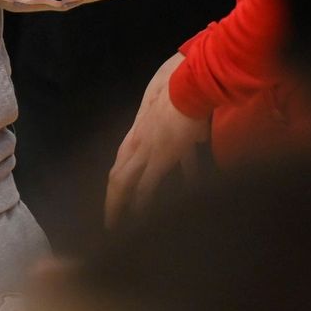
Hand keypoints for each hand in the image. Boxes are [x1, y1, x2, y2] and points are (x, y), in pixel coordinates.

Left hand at [105, 53, 208, 227]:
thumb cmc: (183, 90)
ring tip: (119, 226)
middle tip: (111, 223)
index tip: (117, 200)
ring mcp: (145, 150)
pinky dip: (143, 204)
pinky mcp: (159, 157)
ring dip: (120, 206)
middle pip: (117, 176)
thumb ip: (185, 129)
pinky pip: (146, 186)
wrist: (190, 83)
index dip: (118, 182)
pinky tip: (141, 219)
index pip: (122, 162)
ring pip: (123, 183)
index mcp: (138, 131)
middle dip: (113, 201)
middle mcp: (136, 142)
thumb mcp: (177, 110)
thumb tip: (199, 138)